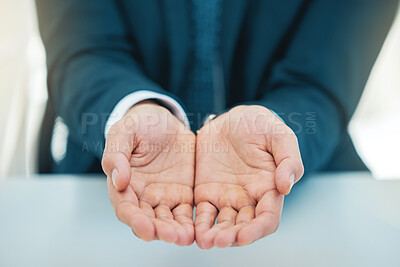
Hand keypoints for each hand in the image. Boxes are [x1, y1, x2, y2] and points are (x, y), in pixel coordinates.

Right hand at [102, 101, 194, 245]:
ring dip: (176, 232)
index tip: (145, 228)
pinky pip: (187, 213)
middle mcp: (143, 196)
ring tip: (186, 237)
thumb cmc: (140, 124)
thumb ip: (116, 154)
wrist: (165, 120)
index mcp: (124, 185)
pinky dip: (191, 224)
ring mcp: (164, 197)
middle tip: (171, 236)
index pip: (126, 208)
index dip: (134, 220)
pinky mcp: (183, 195)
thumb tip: (118, 180)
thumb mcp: (124, 131)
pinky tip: (198, 229)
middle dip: (159, 231)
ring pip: (168, 221)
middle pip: (149, 221)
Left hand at [194, 105, 303, 248]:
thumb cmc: (260, 125)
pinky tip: (191, 229)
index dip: (257, 230)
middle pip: (242, 227)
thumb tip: (286, 187)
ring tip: (204, 240)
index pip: (267, 218)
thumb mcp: (279, 135)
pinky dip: (197, 224)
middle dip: (232, 237)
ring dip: (214, 235)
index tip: (244, 236)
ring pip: (221, 224)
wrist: (232, 118)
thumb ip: (288, 160)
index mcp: (269, 188)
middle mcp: (248, 199)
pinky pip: (202, 212)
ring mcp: (226, 197)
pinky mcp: (206, 192)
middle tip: (219, 241)